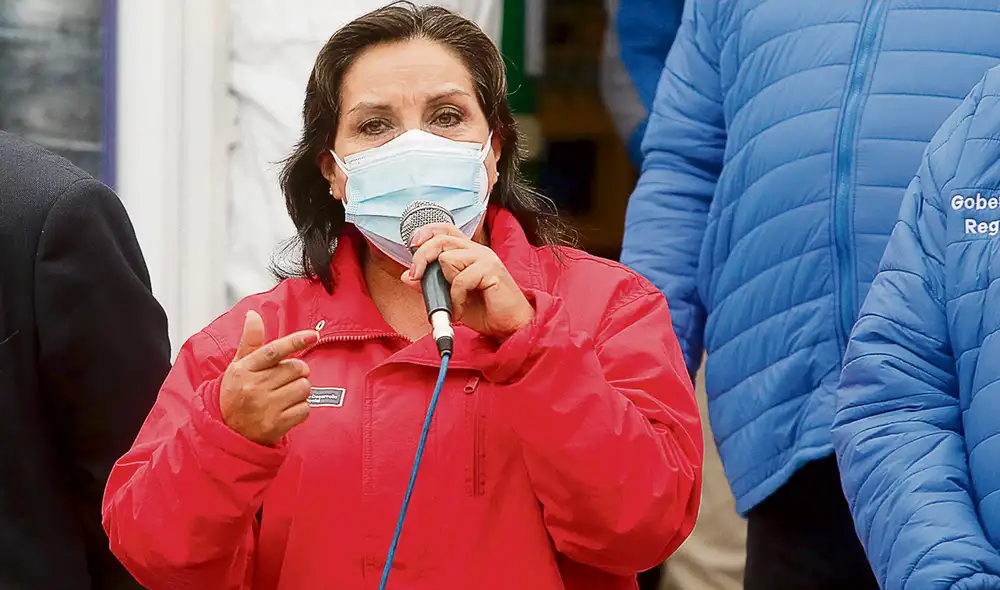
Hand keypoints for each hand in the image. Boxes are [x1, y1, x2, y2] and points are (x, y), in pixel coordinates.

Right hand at [220, 311, 319, 445]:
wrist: (228, 432)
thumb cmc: (237, 393)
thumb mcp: (238, 366)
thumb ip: (250, 341)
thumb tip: (252, 314)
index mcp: (244, 369)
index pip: (273, 351)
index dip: (295, 341)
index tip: (313, 335)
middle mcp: (253, 387)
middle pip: (297, 368)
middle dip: (298, 372)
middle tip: (286, 380)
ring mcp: (264, 407)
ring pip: (304, 388)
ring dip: (301, 391)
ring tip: (285, 395)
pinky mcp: (275, 425)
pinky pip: (305, 409)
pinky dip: (301, 409)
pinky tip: (287, 410)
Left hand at [403, 224, 534, 339]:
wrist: (511, 327)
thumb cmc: (486, 311)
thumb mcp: (451, 298)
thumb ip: (430, 286)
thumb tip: (407, 276)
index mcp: (469, 252)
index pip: (445, 229)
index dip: (426, 233)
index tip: (413, 247)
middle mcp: (477, 251)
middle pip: (441, 239)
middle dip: (422, 257)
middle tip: (417, 276)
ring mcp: (485, 258)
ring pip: (447, 258)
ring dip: (444, 286)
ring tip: (454, 303)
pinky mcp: (491, 270)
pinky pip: (459, 279)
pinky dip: (456, 299)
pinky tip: (461, 309)